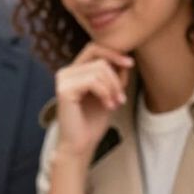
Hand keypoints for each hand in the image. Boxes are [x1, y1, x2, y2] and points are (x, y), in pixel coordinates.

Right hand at [54, 43, 132, 164]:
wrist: (80, 144)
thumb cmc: (93, 121)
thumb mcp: (110, 92)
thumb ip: (115, 75)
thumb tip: (126, 60)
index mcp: (74, 71)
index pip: (94, 49)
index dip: (113, 53)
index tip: (130, 64)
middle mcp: (65, 73)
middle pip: (100, 59)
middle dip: (116, 78)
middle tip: (121, 97)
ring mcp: (63, 80)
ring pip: (99, 69)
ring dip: (113, 87)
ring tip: (115, 103)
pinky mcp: (64, 90)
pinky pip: (93, 81)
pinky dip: (106, 93)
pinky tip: (107, 106)